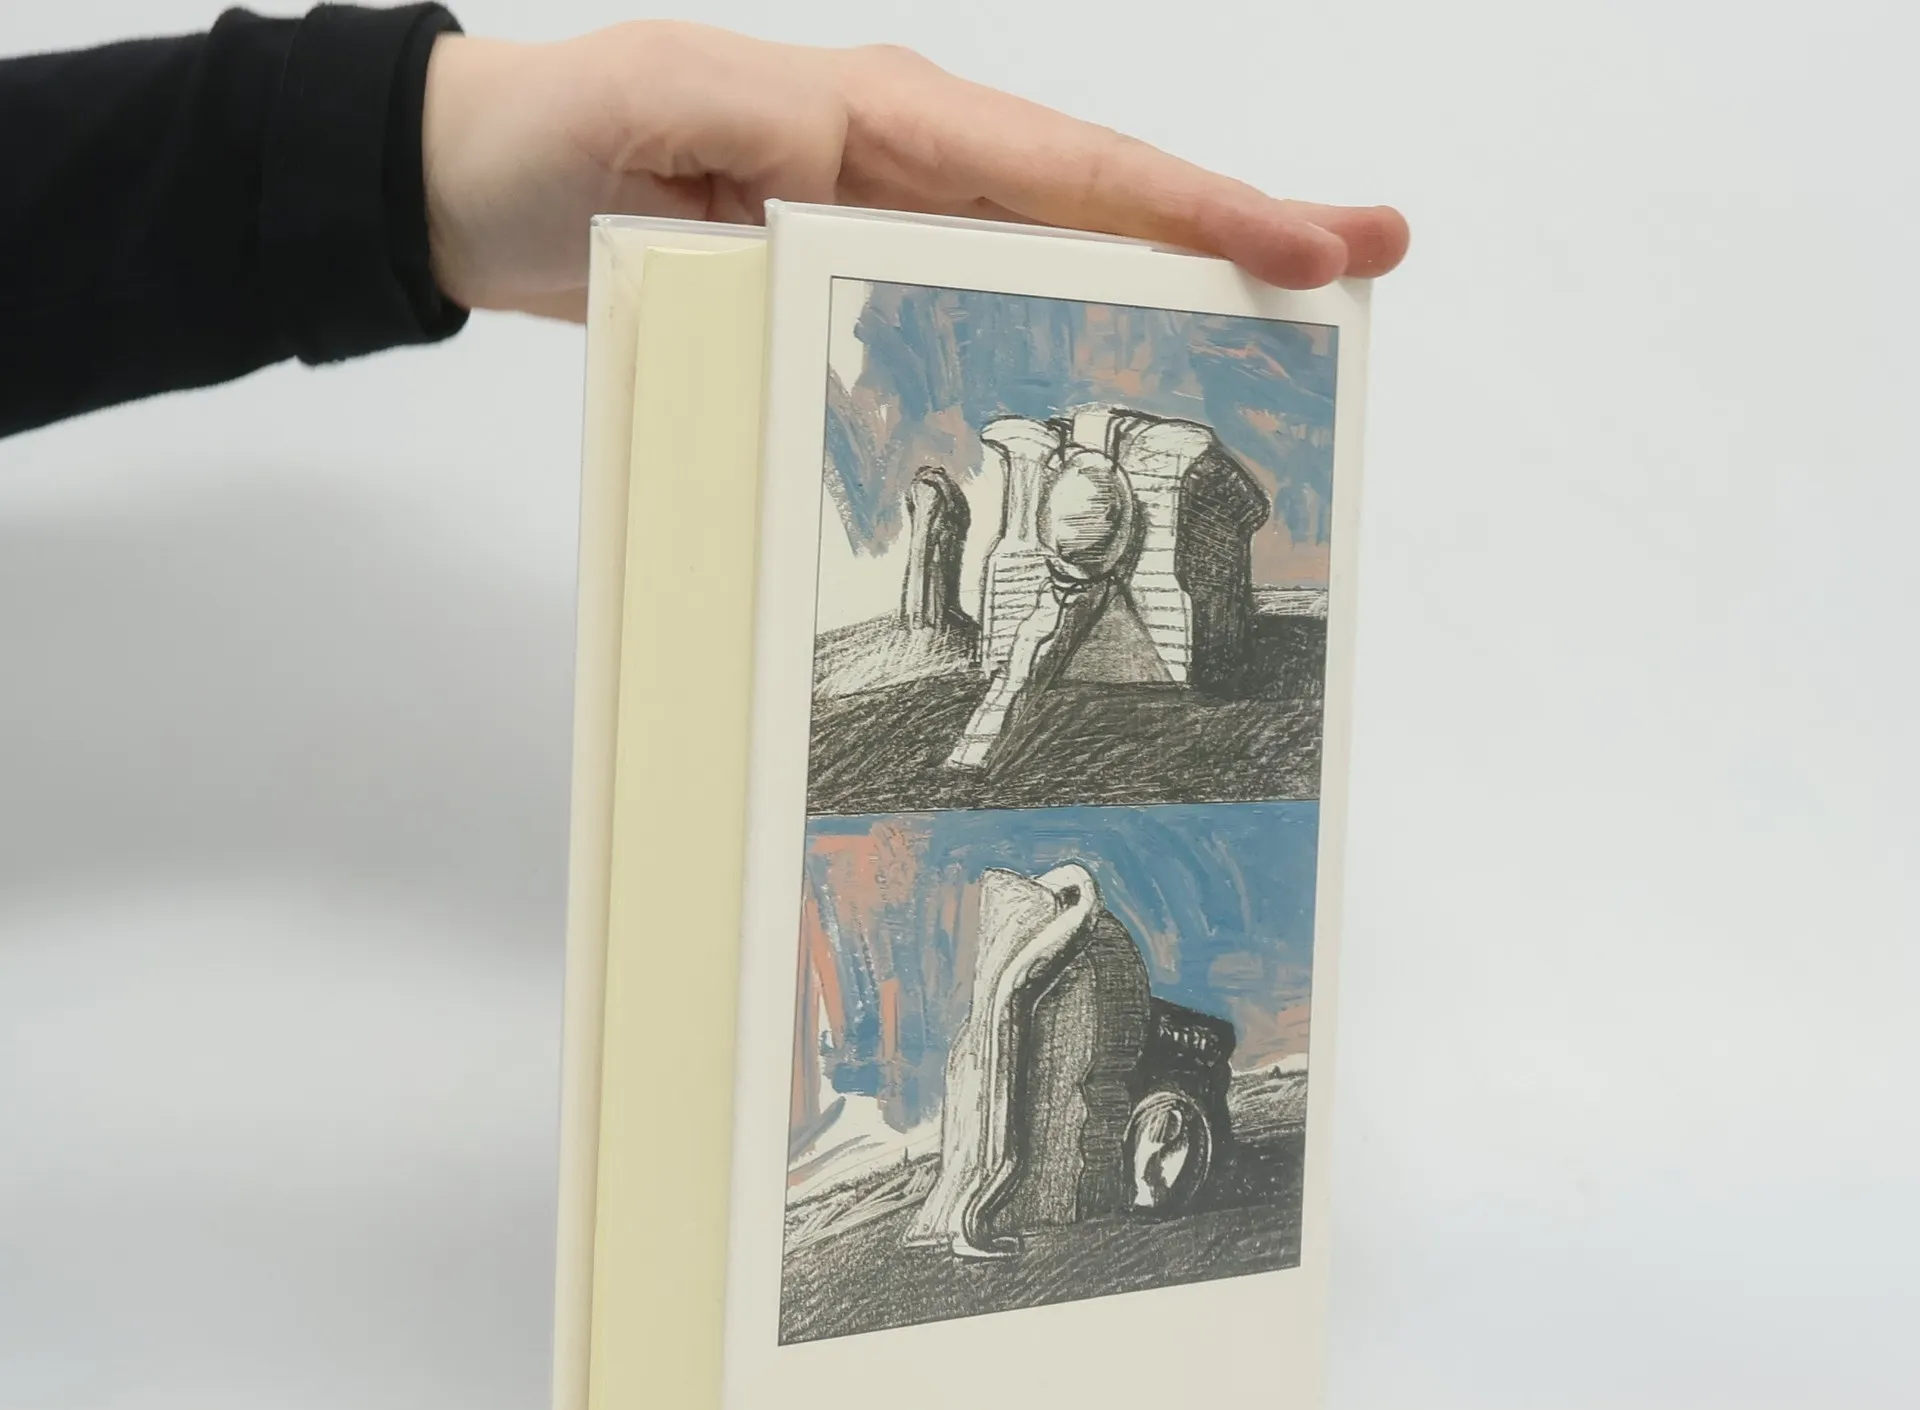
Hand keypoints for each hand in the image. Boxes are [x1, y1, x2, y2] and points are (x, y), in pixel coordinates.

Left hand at [420, 22, 1408, 319]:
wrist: (476, 187)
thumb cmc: (557, 134)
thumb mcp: (656, 105)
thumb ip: (772, 128)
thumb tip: (879, 170)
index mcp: (889, 118)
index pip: (1074, 168)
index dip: (1199, 210)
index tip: (1312, 248)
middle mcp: (909, 169)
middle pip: (1099, 209)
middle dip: (1233, 239)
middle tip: (1359, 269)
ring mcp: (886, 231)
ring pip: (1053, 269)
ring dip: (1163, 300)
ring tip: (1275, 338)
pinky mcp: (850, 287)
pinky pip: (974, 319)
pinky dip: (1053, 350)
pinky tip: (1103, 390)